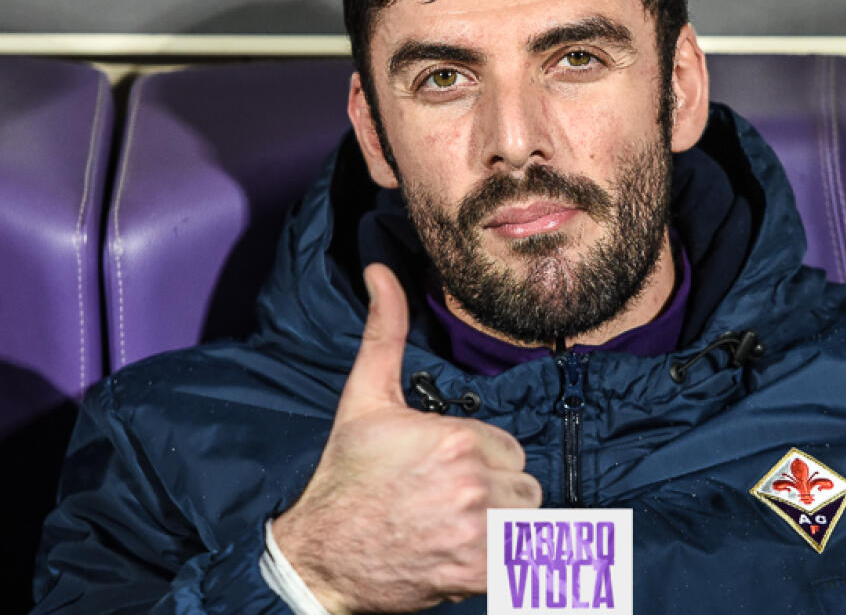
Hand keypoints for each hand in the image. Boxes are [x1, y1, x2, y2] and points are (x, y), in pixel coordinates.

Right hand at [272, 263, 542, 613]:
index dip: (482, 458)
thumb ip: (384, 331)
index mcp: (456, 439)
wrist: (320, 554)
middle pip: (522, 484)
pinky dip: (498, 560)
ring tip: (457, 525)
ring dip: (501, 525)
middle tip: (450, 499)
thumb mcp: (364, 397)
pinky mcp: (476, 574)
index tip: (446, 470)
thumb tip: (380, 272)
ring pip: (525, 520)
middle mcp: (473, 485)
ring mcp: (476, 533)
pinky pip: (519, 560)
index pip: (509, 447)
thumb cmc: (345, 475)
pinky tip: (461, 552)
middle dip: (495, 491)